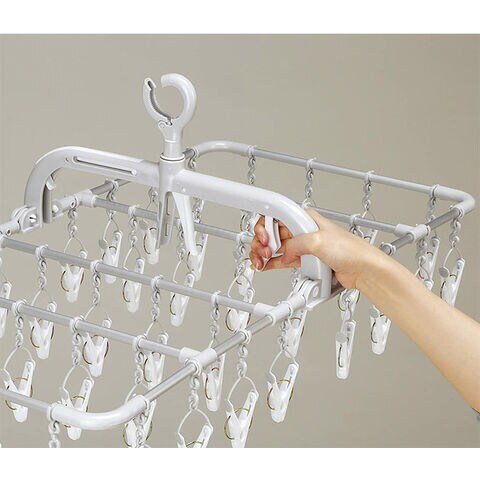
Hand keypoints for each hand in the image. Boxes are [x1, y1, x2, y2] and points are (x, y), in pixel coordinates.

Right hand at [249, 209, 386, 289]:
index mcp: (305, 218)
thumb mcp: (318, 242)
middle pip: (272, 233)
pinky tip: (264, 266)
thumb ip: (295, 246)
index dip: (266, 226)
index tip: (263, 237)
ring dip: (264, 254)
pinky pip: (282, 260)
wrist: (363, 269)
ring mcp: (302, 246)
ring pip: (275, 247)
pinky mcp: (304, 260)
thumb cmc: (350, 250)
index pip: (277, 216)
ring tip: (261, 262)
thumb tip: (283, 254)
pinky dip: (271, 263)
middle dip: (263, 242)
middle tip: (264, 252)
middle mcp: (302, 230)